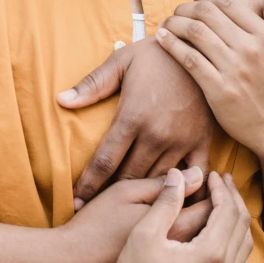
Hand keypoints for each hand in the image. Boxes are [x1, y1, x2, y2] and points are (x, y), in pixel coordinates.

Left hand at [57, 37, 213, 205]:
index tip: (76, 201)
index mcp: (132, 117)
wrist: (199, 48)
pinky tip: (170, 202)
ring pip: (157, 182)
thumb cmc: (155, 55)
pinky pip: (193, 178)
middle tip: (97, 210)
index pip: (105, 162)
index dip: (89, 185)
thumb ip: (92, 85)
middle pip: (129, 178)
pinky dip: (183, 192)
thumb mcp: (121, 63)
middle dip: (111, 195)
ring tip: (128, 214)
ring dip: (143, 197)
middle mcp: (156, 135)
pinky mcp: (202, 142)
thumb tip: (60, 100)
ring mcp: (181, 141)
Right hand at [74, 169, 251, 262]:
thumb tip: (180, 173)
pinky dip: (237, 249)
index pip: (227, 210)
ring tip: (224, 205)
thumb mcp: (143, 231)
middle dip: (233, 199)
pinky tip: (224, 241)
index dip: (221, 188)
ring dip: (237, 223)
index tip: (212, 173)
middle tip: (222, 182)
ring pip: (244, 249)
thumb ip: (165, 200)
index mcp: (209, 254)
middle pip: (241, 227)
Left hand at [156, 0, 263, 161]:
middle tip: (175, 13)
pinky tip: (162, 39)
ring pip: (194, 32)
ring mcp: (235, 69)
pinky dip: (170, 44)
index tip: (194, 3)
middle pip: (206, 13)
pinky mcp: (219, 89)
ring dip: (173, 23)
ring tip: (166, 25)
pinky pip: (188, 58)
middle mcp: (251, 49)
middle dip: (185, 8)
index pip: (226, 2)